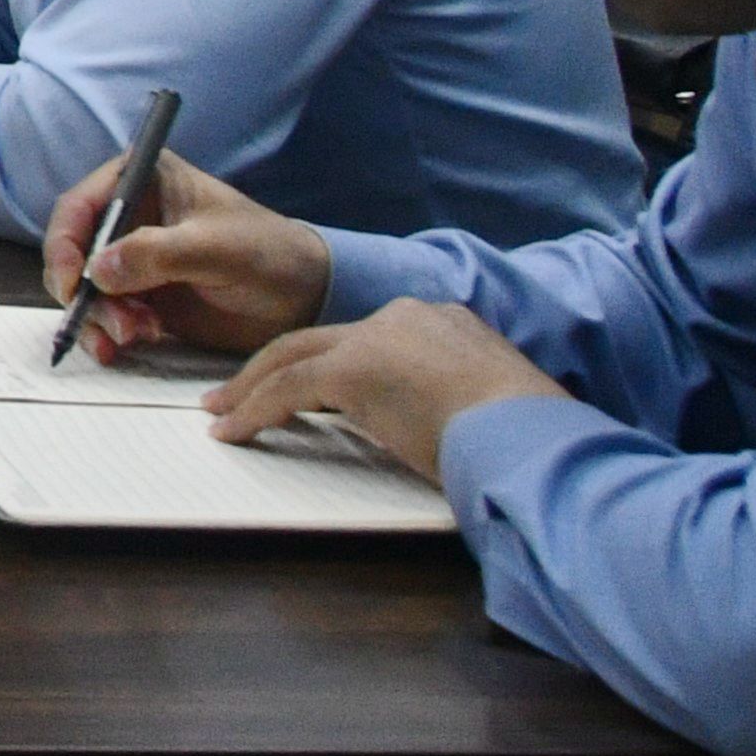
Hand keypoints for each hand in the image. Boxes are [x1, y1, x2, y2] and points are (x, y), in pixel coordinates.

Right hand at [40, 151, 332, 362]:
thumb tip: (97, 270)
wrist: (304, 299)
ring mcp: (129, 257)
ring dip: (99, 317)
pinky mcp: (136, 295)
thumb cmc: (270, 255)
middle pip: (71, 252)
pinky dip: (106, 333)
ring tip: (137, 335)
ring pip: (82, 288)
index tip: (71, 283)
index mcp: (142, 181)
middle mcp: (127, 215)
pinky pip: (100, 314)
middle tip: (117, 323)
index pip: (79, 207)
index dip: (64, 245)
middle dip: (84, 292)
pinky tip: (134, 343)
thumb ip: (158, 254)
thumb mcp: (218, 250)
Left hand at [206, 300, 558, 480]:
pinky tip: (232, 432)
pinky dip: (254, 410)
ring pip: (292, 356)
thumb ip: (448, 401)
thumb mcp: (485, 408)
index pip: (368, 339)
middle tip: (236, 393)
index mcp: (442, 324)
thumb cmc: (525, 437)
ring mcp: (377, 338)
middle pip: (318, 338)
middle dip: (272, 367)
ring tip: (222, 413)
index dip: (329, 364)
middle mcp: (406, 317)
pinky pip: (285, 389)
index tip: (309, 388)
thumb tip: (430, 428)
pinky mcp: (352, 368)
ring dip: (251, 387)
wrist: (533, 435)